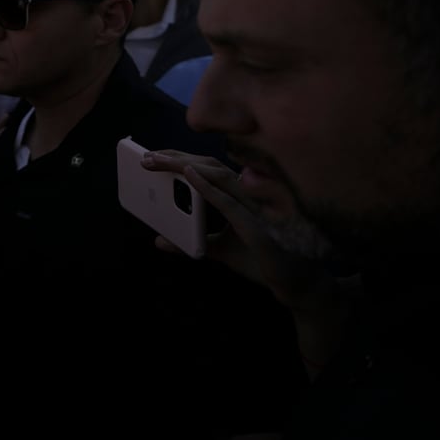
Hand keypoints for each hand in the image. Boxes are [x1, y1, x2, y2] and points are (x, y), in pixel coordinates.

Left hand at [140, 149, 351, 373]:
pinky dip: (209, 188)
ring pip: (218, 176)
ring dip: (186, 166)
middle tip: (146, 156)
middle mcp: (247, 196)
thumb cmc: (259, 261)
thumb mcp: (217, 250)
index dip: (181, 160)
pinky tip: (190, 177)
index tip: (153, 155)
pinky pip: (229, 202)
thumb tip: (159, 240)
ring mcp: (253, 207)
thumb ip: (190, 242)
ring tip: (159, 161)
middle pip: (209, 167)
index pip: (207, 171)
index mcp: (239, 198)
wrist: (293, 284)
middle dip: (177, 158)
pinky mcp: (256, 225)